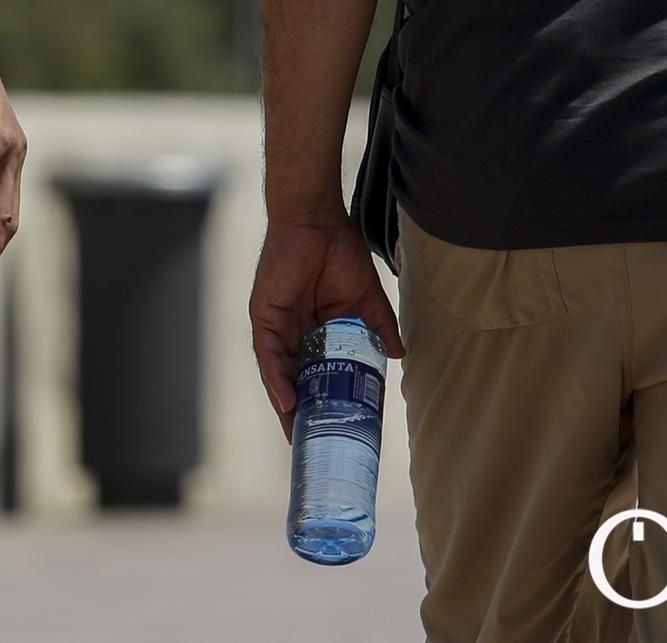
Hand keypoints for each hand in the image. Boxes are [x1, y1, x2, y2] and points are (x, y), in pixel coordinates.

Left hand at [249, 215, 404, 442]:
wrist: (317, 220)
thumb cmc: (338, 252)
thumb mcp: (367, 298)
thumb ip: (380, 327)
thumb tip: (401, 355)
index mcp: (315, 331)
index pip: (318, 374)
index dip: (324, 401)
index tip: (335, 431)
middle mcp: (293, 333)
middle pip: (295, 381)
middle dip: (301, 413)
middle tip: (311, 446)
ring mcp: (277, 325)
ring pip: (278, 374)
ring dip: (287, 404)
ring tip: (297, 433)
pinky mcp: (265, 315)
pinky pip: (269, 353)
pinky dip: (277, 378)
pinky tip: (287, 400)